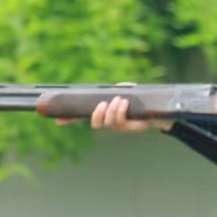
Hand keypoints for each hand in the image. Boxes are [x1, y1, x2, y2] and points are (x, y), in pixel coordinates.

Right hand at [55, 89, 171, 132]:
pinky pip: (120, 122)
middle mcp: (109, 120)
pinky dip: (120, 111)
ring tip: (119, 101)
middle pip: (94, 124)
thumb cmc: (140, 100)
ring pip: (108, 123)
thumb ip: (119, 89)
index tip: (57, 120)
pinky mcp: (130, 127)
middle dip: (96, 115)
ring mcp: (120, 125)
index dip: (70, 119)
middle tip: (102, 104)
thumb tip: (116, 90)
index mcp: (103, 111)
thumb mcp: (127, 91)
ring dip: (111, 111)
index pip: (83, 117)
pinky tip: (124, 103)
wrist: (159, 110)